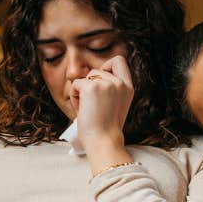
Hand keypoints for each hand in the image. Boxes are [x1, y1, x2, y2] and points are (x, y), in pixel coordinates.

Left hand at [74, 54, 135, 171]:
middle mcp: (119, 83)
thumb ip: (111, 88)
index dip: (106, 66)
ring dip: (82, 91)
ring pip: (86, 76)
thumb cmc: (106, 128)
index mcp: (128, 87)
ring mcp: (106, 83)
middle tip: (92, 104)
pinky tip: (82, 109)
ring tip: (88, 108)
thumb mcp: (117, 104)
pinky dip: (74, 96)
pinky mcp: (92, 87)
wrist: (103, 141)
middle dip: (90, 84)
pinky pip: (76, 84)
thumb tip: (94, 75)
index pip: (119, 60)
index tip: (101, 82)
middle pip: (97, 69)